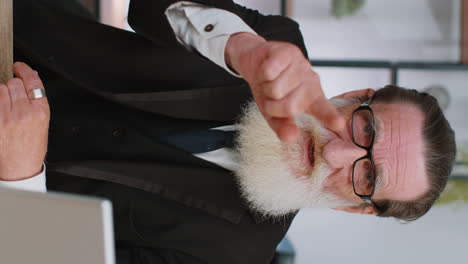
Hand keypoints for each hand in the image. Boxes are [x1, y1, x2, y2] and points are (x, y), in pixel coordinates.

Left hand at [0, 62, 49, 180]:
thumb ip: (36, 101)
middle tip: (12, 96)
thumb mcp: (43, 122)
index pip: (32, 81)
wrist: (19, 166)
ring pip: (0, 89)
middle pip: (13, 83)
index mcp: (40, 111)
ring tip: (5, 106)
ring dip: (1, 93)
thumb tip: (27, 80)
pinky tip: (2, 109)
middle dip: (12, 86)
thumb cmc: (31, 147)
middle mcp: (23, 112)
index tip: (19, 67)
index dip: (24, 71)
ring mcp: (6, 117)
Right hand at [225, 33, 345, 141]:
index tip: (338, 124)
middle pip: (290, 107)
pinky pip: (270, 72)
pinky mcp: (288, 51)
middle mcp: (311, 81)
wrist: (255, 61)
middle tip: (272, 97)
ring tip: (268, 82)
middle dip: (273, 105)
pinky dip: (262, 74)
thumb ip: (282, 126)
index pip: (323, 110)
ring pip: (276, 89)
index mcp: (312, 98)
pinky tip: (266, 70)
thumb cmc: (268, 88)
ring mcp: (301, 65)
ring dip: (266, 88)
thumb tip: (290, 138)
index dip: (329, 116)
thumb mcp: (273, 112)